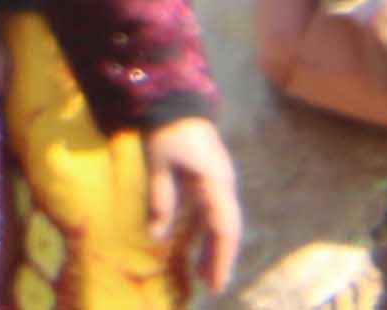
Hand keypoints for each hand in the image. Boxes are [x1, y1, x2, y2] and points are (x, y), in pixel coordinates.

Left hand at [140, 117, 240, 295]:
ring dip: (213, 247)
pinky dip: (206, 232)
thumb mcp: (160, 165)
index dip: (221, 257)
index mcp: (216, 182)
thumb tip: (158, 237)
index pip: (224, 227)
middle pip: (228, 229)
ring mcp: (219, 181)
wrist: (177, 100)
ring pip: (221, 221)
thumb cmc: (168, 131)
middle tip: (212, 286)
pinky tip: (195, 247)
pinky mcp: (211, 179)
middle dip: (221, 258)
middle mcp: (224, 184)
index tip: (216, 281)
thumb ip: (161, 200)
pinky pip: (213, 211)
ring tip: (203, 274)